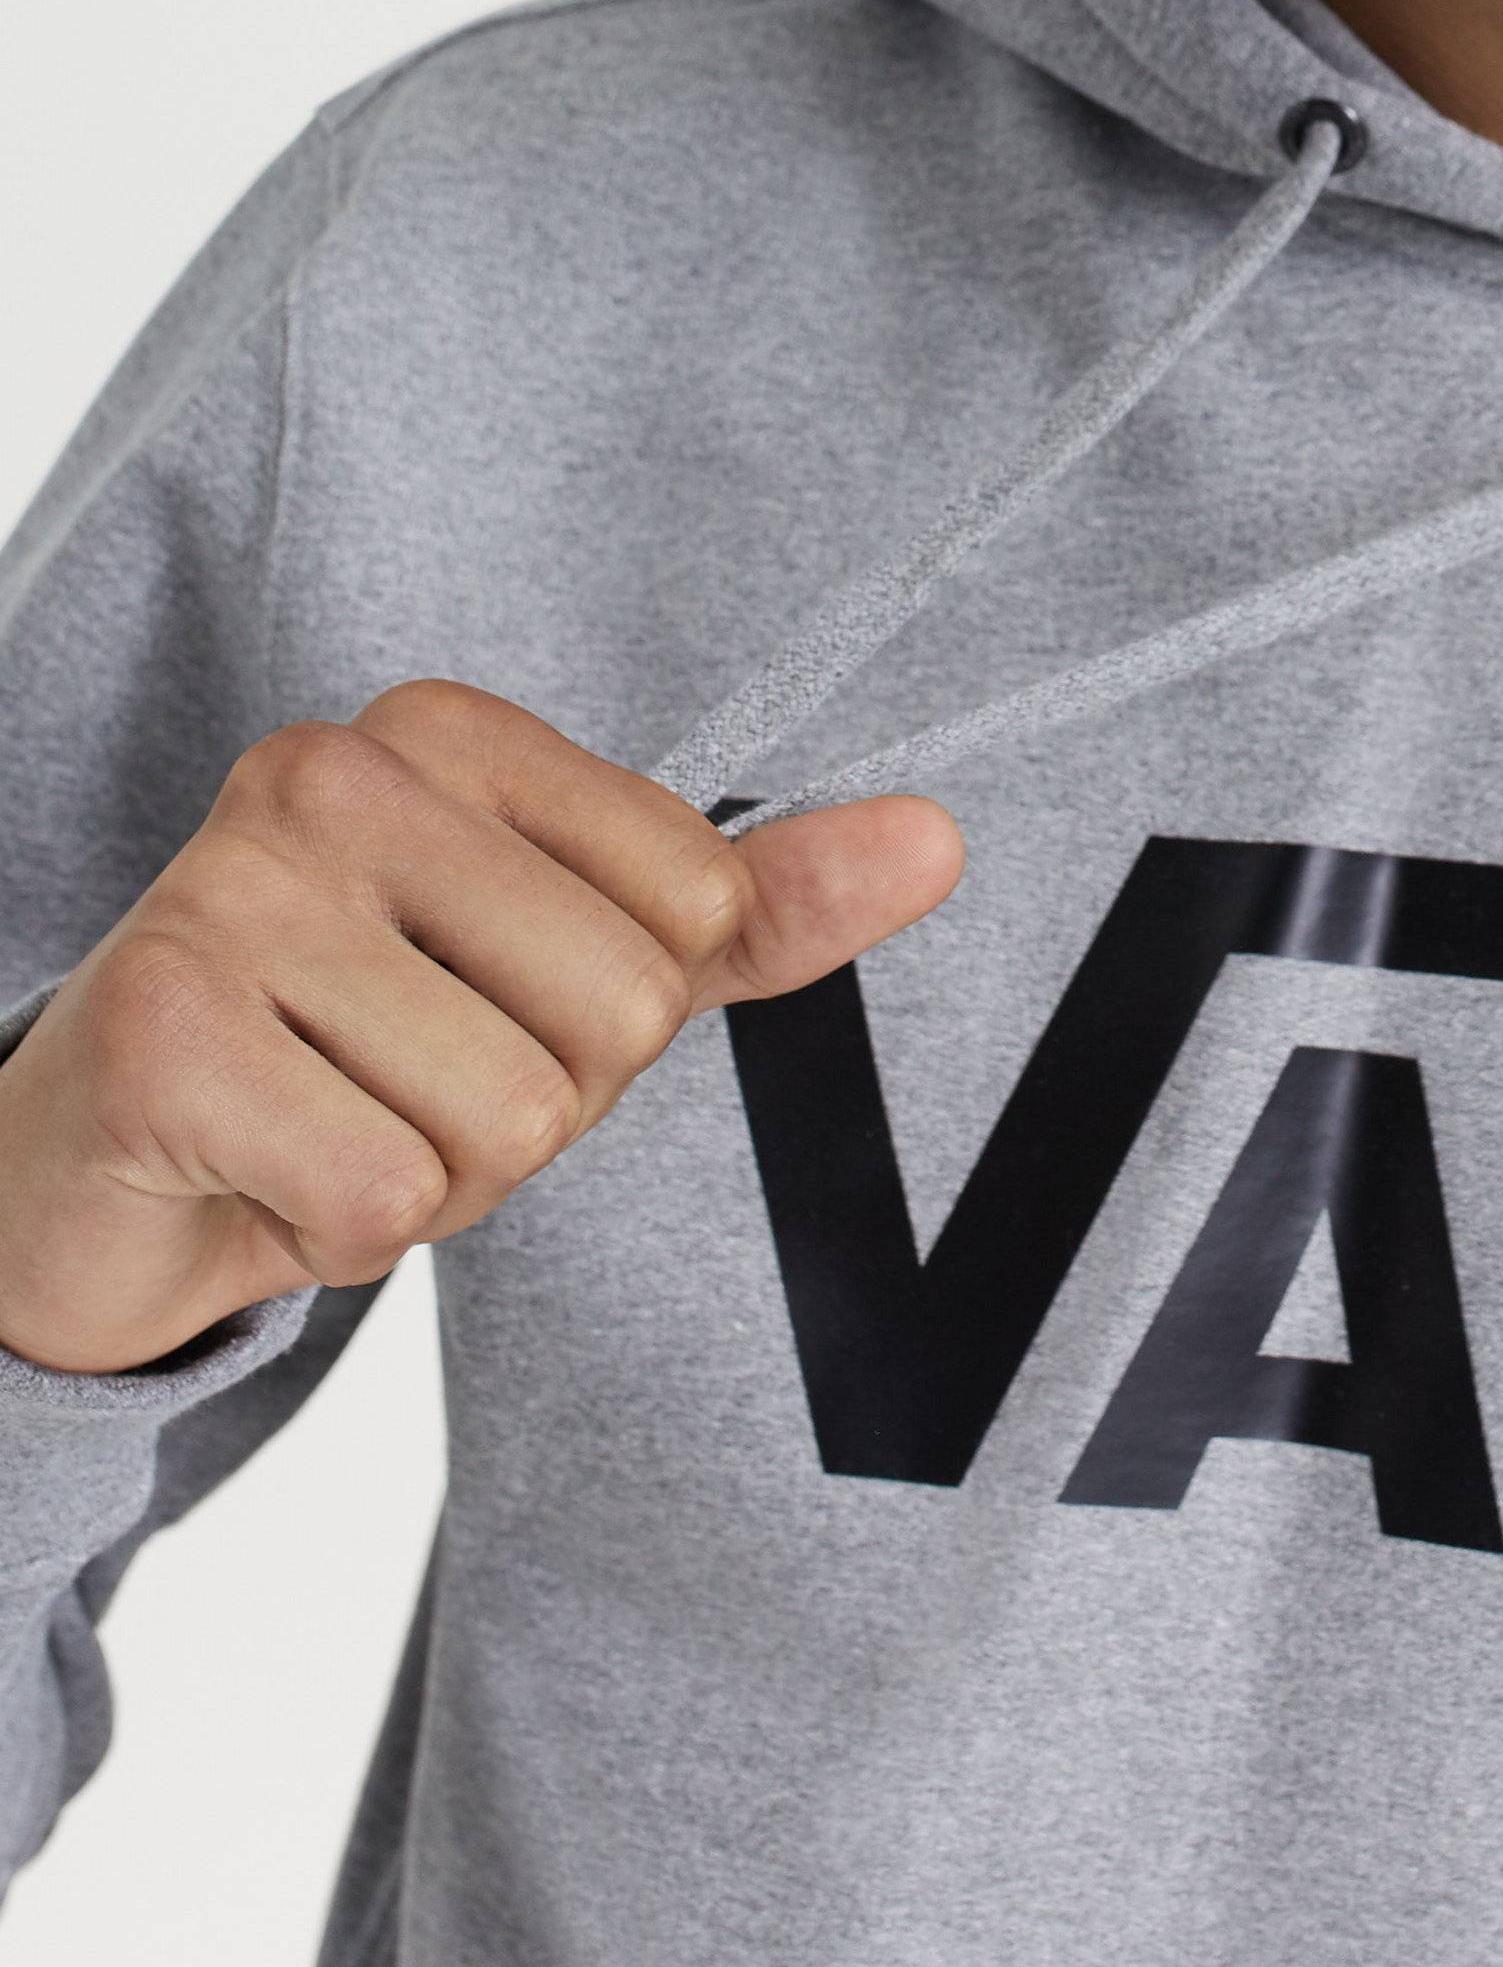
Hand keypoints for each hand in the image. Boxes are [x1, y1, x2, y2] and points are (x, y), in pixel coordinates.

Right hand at [0, 681, 961, 1374]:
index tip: (481, 1003)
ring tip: (325, 1120)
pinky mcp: (159, 1033)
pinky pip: (382, 1196)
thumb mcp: (577, 965)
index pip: (694, 909)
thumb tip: (938, 840)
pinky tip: (259, 1170)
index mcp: (448, 733)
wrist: (99, 1165)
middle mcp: (332, 774)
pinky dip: (335, 1233)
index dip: (612, 1014)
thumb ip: (757, 908)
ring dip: (430, 1178)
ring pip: (502, 1120)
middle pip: (611, 1021)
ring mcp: (233, 892)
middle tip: (395, 1083)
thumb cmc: (352, 1049)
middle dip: (526, 1109)